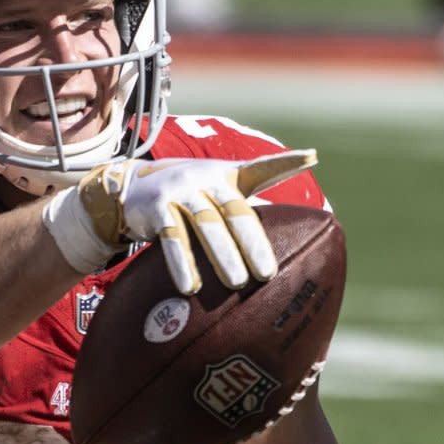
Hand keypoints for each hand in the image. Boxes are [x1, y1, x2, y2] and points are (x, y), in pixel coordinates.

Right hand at [43, 150, 316, 294]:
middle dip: (251, 243)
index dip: (285, 163)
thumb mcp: (218, 187)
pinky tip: (190, 287)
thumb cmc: (188, 194)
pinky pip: (171, 238)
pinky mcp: (156, 207)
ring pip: (205, 225)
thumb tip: (300, 200)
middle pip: (234, 211)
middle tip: (267, 275)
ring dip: (221, 255)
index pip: (260, 168)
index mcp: (226, 175)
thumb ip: (253, 192)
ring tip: (236, 283)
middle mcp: (205, 179)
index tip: (310, 156)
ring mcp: (180, 191)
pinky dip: (181, 263)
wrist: (133, 187)